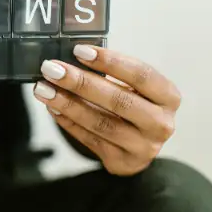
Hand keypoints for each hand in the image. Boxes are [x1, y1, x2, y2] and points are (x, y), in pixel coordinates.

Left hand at [32, 44, 180, 175]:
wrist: (141, 146)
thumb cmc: (136, 105)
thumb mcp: (135, 87)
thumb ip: (111, 73)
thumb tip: (72, 57)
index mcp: (168, 97)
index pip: (141, 74)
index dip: (110, 61)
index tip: (79, 50)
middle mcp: (160, 123)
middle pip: (118, 100)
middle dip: (80, 83)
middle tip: (51, 69)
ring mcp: (143, 147)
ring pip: (100, 123)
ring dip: (67, 104)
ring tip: (43, 89)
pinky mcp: (122, 161)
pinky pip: (89, 139)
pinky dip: (67, 121)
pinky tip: (51, 107)